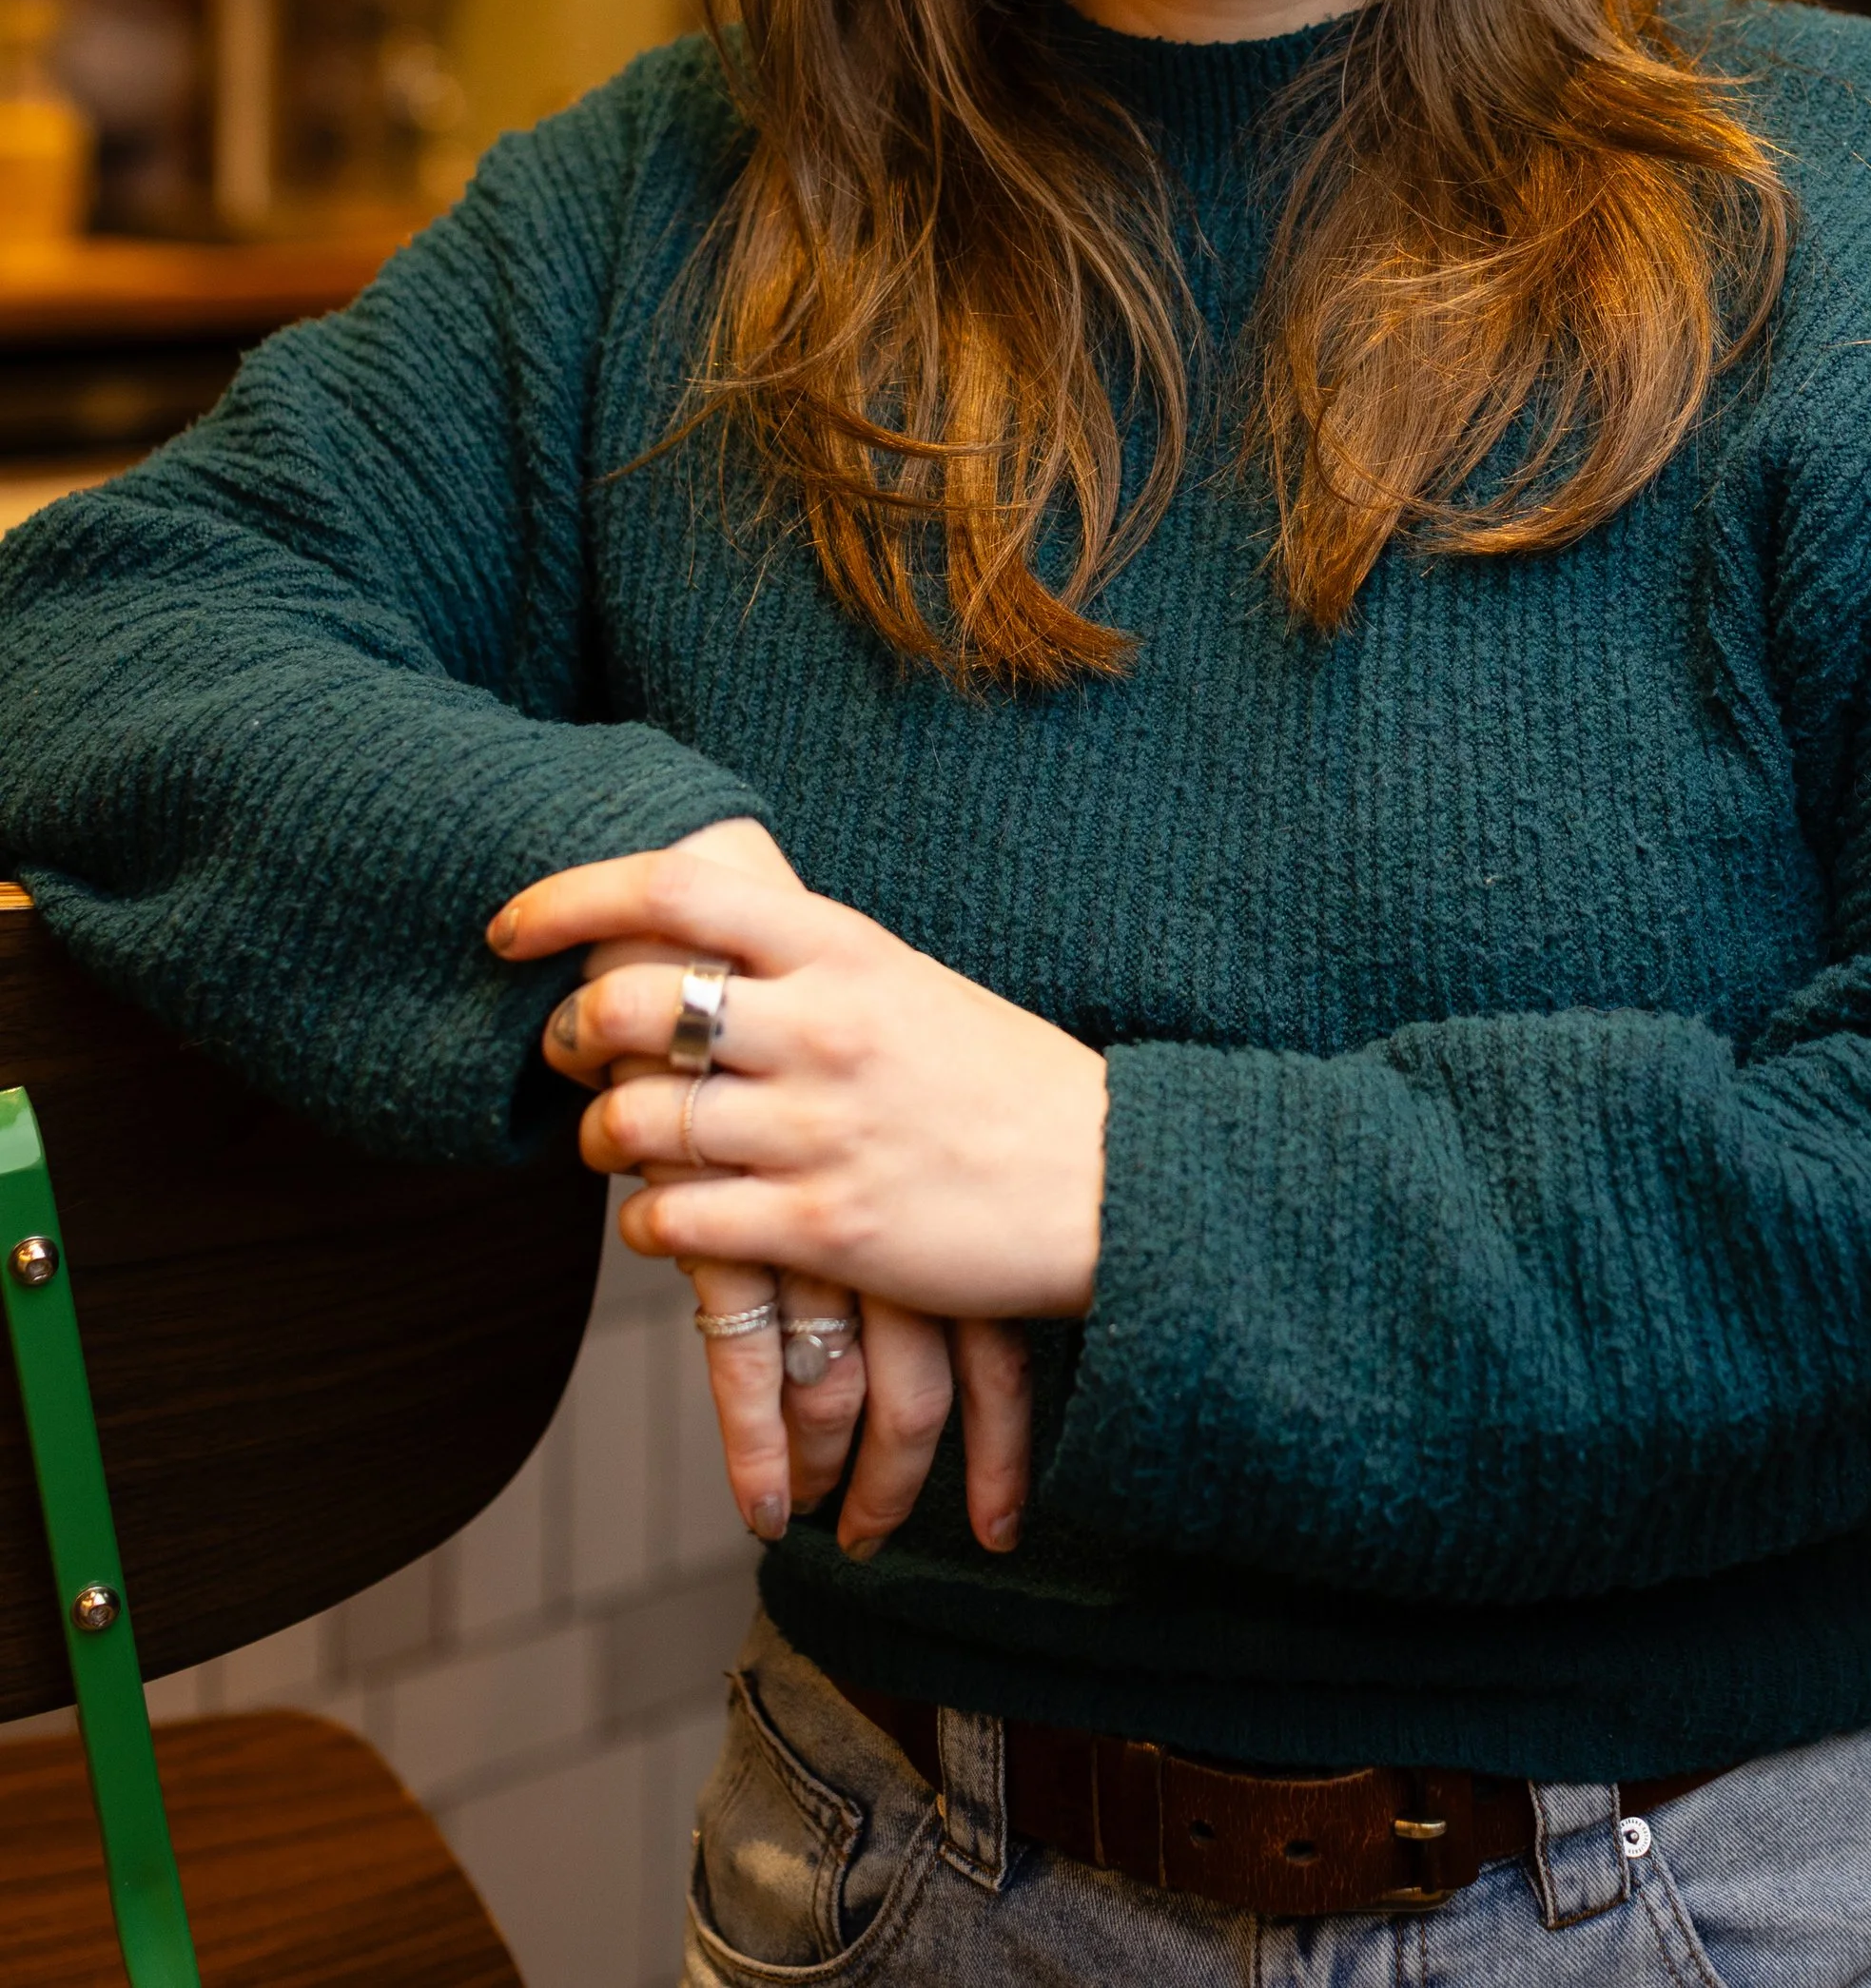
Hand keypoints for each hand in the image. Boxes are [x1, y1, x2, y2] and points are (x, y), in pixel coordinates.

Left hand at [518, 820, 1059, 1557]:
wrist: (1116, 1179)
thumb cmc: (1002, 1077)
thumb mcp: (905, 983)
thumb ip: (804, 964)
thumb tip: (691, 941)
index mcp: (843, 947)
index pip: (675, 889)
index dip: (569, 897)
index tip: (508, 926)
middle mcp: (823, 1026)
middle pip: (632, 1005)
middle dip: (568, 1032)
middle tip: (560, 1050)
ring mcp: (819, 1128)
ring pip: (639, 1120)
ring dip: (598, 1136)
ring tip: (608, 1141)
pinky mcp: (826, 1227)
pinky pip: (678, 1221)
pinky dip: (644, 1220)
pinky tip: (659, 1217)